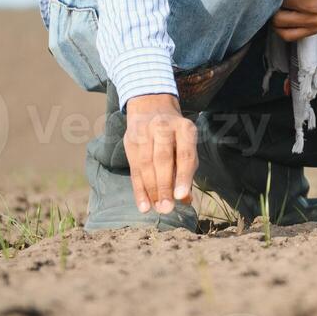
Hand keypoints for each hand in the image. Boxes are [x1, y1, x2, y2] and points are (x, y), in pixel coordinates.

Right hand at [123, 93, 196, 214]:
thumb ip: (186, 170)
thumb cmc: (175, 133)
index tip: (181, 196)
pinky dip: (139, 189)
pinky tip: (143, 205)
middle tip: (167, 208)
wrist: (151, 106)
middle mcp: (164, 128)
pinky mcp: (130, 141)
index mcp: (184, 128)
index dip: (182, 176)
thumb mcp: (186, 144)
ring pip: (146, 165)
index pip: (184, 154)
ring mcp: (144, 133)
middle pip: (162, 160)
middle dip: (164, 186)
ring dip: (151, 190)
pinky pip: (134, 169)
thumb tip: (186, 200)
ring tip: (156, 209)